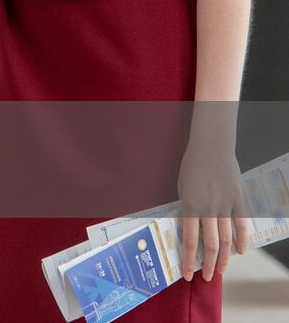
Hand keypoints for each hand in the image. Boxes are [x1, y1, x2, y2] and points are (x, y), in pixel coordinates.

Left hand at [177, 143, 249, 281]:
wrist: (211, 147)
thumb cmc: (191, 165)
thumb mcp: (182, 187)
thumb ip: (187, 208)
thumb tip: (190, 226)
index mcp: (190, 205)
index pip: (189, 241)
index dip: (188, 260)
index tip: (187, 274)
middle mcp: (208, 209)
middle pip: (210, 245)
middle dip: (207, 264)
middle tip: (205, 277)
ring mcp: (225, 206)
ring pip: (226, 239)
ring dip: (223, 258)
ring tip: (219, 270)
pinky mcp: (238, 201)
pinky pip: (242, 225)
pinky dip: (242, 240)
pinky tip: (239, 252)